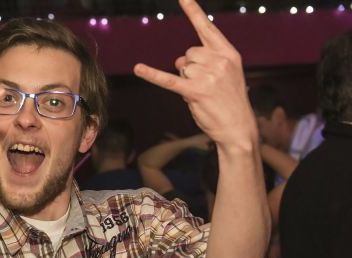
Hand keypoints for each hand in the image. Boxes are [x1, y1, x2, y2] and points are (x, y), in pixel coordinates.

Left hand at [133, 0, 256, 147]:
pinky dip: (152, 74)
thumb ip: (201, 62)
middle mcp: (220, 61)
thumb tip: (178, 60)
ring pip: (181, 68)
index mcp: (229, 54)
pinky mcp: (196, 91)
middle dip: (190, 68)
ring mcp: (209, 76)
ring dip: (186, 82)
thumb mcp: (221, 76)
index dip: (194, 12)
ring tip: (202, 94)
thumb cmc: (228, 101)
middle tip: (205, 86)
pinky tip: (138, 69)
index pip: (207, 28)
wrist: (238, 127)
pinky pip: (169, 80)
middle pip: (188, 53)